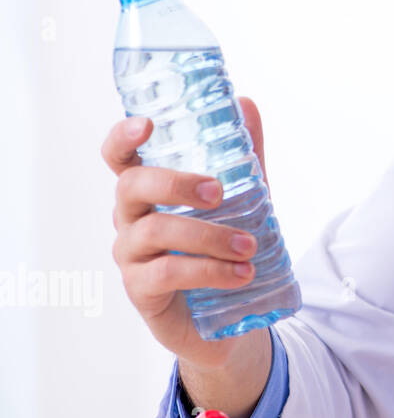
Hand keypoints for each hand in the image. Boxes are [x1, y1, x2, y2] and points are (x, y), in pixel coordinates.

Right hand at [103, 96, 268, 369]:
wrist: (230, 314)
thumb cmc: (225, 245)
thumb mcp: (242, 199)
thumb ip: (244, 157)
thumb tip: (247, 104)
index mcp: (148, 190)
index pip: (119, 157)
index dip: (123, 138)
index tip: (147, 124)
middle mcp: (130, 218)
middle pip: (131, 186)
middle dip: (177, 183)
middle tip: (220, 193)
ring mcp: (131, 255)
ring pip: (156, 231)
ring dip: (209, 235)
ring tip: (250, 247)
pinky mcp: (141, 291)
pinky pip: (168, 273)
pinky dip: (210, 270)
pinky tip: (242, 274)